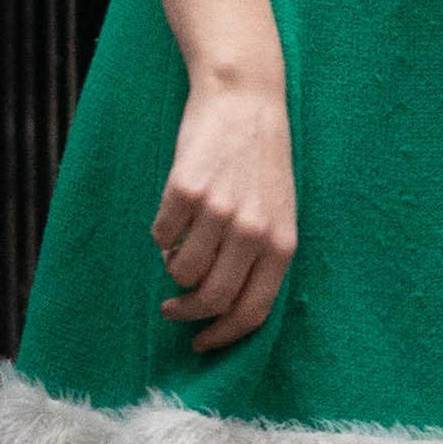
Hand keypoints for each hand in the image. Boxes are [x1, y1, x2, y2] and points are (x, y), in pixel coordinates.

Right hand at [152, 73, 295, 350]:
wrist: (244, 100)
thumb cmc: (261, 161)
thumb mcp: (278, 213)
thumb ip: (259, 256)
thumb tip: (221, 300)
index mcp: (281, 245)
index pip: (252, 311)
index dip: (223, 335)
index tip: (202, 343)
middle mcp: (252, 233)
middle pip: (212, 298)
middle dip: (187, 312)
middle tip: (173, 310)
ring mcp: (218, 211)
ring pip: (181, 270)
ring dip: (172, 268)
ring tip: (177, 250)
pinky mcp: (185, 189)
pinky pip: (161, 234)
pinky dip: (161, 235)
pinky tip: (171, 218)